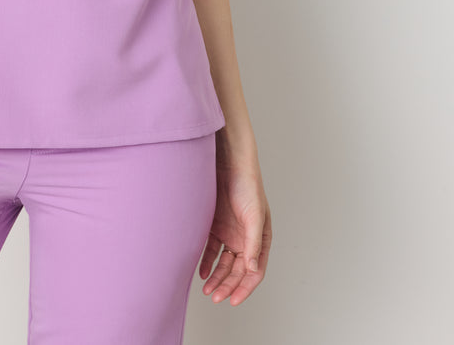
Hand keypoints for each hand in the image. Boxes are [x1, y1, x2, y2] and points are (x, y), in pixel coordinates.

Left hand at [198, 153, 271, 305]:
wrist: (228, 162)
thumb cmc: (247, 185)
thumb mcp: (254, 216)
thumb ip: (253, 244)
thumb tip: (252, 269)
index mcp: (260, 239)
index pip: (254, 271)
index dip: (245, 287)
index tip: (233, 300)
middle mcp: (245, 239)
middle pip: (237, 270)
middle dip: (228, 285)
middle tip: (215, 297)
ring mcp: (230, 232)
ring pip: (224, 263)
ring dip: (217, 277)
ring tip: (207, 289)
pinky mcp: (215, 225)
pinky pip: (211, 249)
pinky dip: (207, 262)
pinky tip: (201, 271)